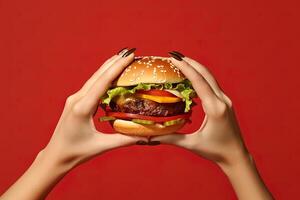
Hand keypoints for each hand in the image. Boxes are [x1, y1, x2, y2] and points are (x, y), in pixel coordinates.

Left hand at [0, 48, 145, 199]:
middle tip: (130, 51)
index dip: (117, 67)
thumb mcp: (102, 146)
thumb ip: (125, 139)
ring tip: (123, 57)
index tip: (130, 55)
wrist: (56, 155)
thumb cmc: (76, 152)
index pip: (103, 82)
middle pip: (98, 75)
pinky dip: (103, 77)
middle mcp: (77, 99)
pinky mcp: (75, 102)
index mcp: (82, 108)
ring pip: (94, 78)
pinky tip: (111, 74)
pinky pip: (91, 85)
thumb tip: (146, 135)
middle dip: (114, 62)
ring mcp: (74, 99)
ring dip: (108, 67)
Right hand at [153, 54, 246, 166]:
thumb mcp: (192, 144)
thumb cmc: (216, 151)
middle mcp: (222, 101)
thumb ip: (170, 138)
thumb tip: (150, 135)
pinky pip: (212, 85)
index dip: (186, 68)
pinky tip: (192, 76)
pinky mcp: (225, 103)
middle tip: (174, 55)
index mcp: (215, 108)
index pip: (199, 82)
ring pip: (210, 78)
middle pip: (206, 74)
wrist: (236, 156)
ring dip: (196, 68)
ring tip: (181, 61)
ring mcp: (226, 100)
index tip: (174, 58)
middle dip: (190, 62)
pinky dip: (201, 77)